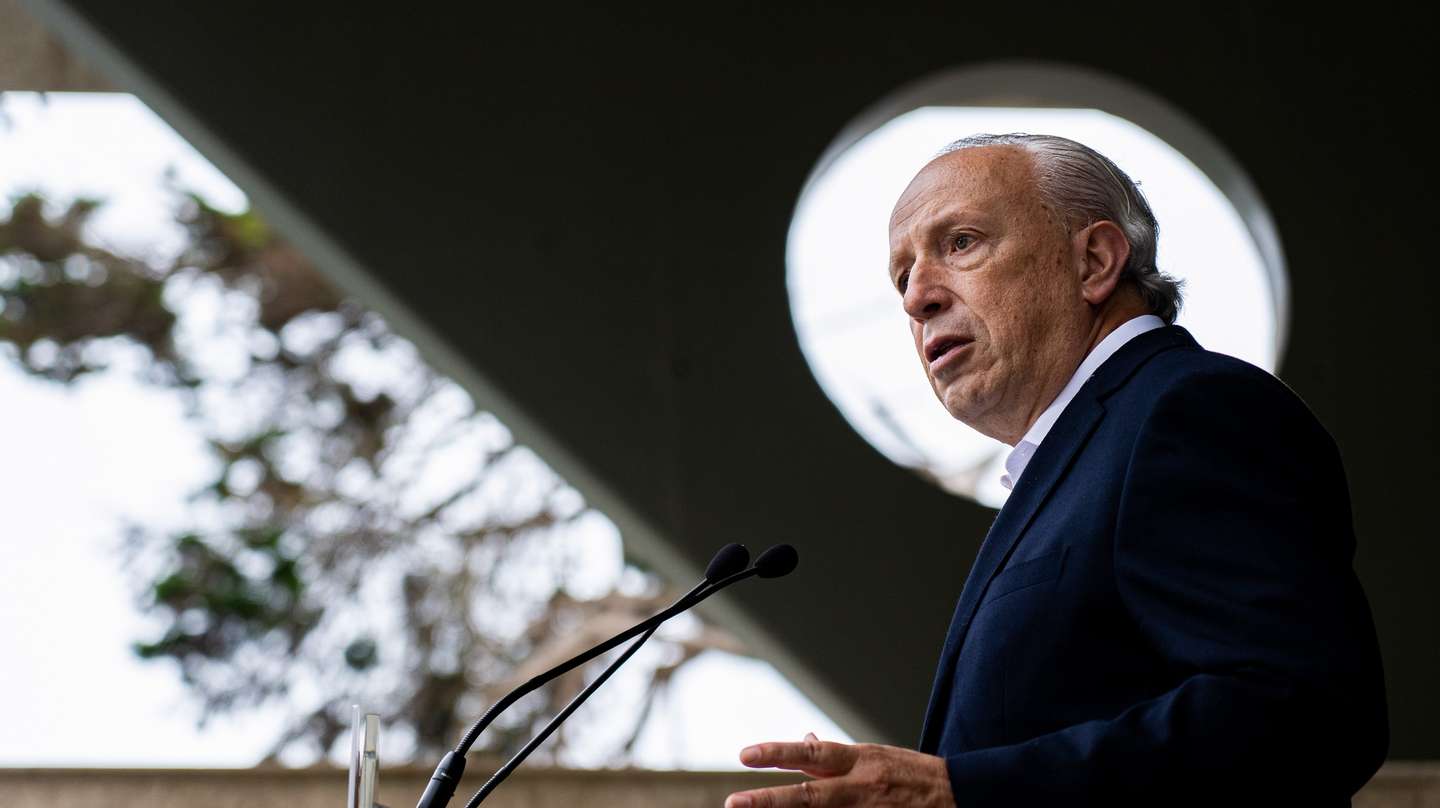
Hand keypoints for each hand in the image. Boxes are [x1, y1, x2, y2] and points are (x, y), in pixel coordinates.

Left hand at [724, 732, 955, 806]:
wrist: (959, 794)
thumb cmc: (911, 774)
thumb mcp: (873, 756)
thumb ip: (834, 757)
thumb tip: (804, 740)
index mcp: (857, 761)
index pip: (810, 753)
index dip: (777, 753)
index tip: (744, 755)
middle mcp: (860, 787)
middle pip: (809, 796)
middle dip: (769, 800)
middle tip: (734, 802)